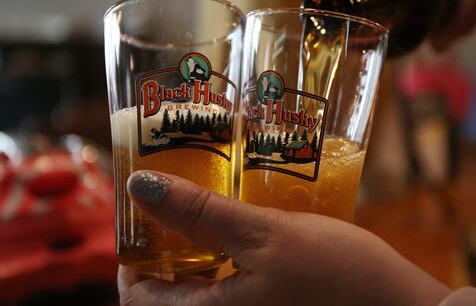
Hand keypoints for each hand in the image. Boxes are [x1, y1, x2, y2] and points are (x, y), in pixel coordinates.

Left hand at [119, 170, 449, 305]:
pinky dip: (227, 255)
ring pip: (202, 284)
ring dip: (198, 245)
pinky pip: (232, 286)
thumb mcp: (264, 236)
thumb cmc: (337, 276)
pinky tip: (244, 223)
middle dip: (167, 242)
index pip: (138, 296)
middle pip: (170, 289)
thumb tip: (139, 185)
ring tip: (211, 201)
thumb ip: (201, 213)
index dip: (133, 252)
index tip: (146, 209)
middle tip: (179, 195)